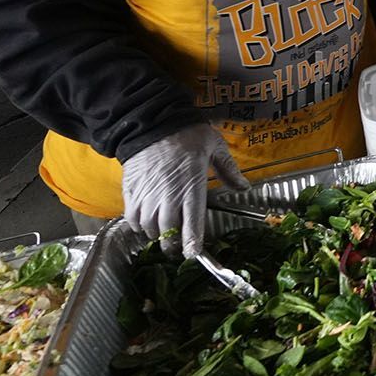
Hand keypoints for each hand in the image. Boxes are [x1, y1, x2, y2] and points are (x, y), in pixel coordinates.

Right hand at [120, 124, 247, 257]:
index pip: (192, 224)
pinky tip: (145, 222)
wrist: (152, 121)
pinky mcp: (131, 191)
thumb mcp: (215, 147)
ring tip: (162, 233)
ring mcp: (147, 195)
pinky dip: (137, 225)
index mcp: (191, 187)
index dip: (192, 243)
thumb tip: (244, 187)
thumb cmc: (187, 133)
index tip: (193, 255)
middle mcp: (168, 196)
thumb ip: (228, 170)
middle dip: (172, 244)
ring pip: (148, 227)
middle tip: (176, 248)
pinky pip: (131, 217)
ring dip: (155, 234)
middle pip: (167, 232)